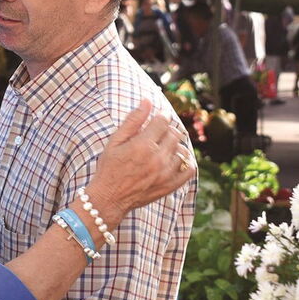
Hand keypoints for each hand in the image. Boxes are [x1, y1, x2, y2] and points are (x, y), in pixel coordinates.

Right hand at [87, 100, 193, 222]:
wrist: (109, 198)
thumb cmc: (109, 167)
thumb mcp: (115, 141)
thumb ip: (133, 120)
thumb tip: (147, 101)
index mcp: (143, 144)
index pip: (163, 121)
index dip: (161, 116)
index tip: (158, 118)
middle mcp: (157, 158)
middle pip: (174, 133)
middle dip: (167, 129)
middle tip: (158, 133)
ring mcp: (166, 173)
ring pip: (182, 149)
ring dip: (175, 144)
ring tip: (164, 146)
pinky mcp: (170, 185)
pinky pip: (189, 169)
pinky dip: (186, 161)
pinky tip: (177, 159)